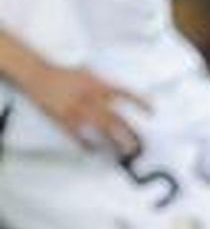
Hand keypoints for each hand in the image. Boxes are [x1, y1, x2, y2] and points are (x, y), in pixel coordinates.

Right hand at [17, 62, 147, 156]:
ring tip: (123, 154)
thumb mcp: (89, 75)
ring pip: (101, 131)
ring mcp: (78, 110)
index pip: (124, 93)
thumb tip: (122, 98)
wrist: (39, 75)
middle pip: (115, 120)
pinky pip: (78, 136)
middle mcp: (90, 98)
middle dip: (129, 135)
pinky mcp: (64, 119)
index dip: (140, 102)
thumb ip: (105, 85)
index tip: (152, 112)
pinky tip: (93, 151)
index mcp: (98, 86)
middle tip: (138, 148)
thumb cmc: (65, 75)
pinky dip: (86, 144)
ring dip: (113, 143)